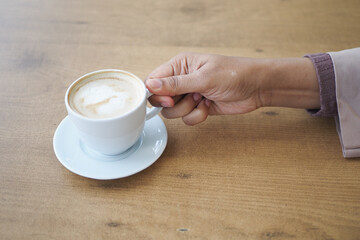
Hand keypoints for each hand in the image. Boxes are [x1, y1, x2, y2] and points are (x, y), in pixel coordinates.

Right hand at [145, 52, 263, 124]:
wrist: (255, 88)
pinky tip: (209, 106)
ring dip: (187, 110)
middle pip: (160, 99)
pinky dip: (197, 116)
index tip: (169, 100)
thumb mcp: (203, 78)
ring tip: (202, 100)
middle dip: (174, 104)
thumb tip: (151, 84)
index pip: (154, 80)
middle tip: (190, 99)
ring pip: (173, 112)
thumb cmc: (233, 74)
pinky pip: (186, 119)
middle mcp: (181, 80)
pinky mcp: (197, 107)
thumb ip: (176, 84)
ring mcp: (189, 95)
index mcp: (180, 65)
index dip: (156, 93)